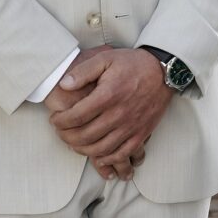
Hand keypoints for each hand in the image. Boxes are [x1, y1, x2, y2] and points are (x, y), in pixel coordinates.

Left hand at [44, 46, 142, 181]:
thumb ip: (83, 71)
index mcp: (108, 94)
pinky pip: (122, 154)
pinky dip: (108, 160)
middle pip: (86, 135)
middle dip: (67, 137)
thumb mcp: (105, 58)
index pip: (77, 115)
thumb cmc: (132, 64)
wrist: (163, 72)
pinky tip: (98, 157)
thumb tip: (64, 84)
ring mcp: (131, 126)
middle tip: (60, 132)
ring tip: (73, 143)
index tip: (54, 119)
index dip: (61, 121)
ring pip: (101, 149)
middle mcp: (119, 114)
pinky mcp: (141, 134)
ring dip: (83, 150)